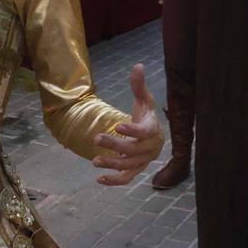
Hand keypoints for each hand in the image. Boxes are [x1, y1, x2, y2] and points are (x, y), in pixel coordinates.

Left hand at [92, 65, 162, 186]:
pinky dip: (114, 181)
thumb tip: (137, 66)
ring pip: (128, 166)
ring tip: (94, 160)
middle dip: (114, 145)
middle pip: (132, 150)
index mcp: (152, 130)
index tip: (117, 125)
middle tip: (96, 138)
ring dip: (112, 164)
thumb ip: (138, 86)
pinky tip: (99, 179)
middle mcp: (150, 148)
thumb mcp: (144, 101)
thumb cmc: (146, 117)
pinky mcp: (136, 170)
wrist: (154, 137)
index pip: (144, 132)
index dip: (132, 130)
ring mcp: (143, 161)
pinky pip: (127, 179)